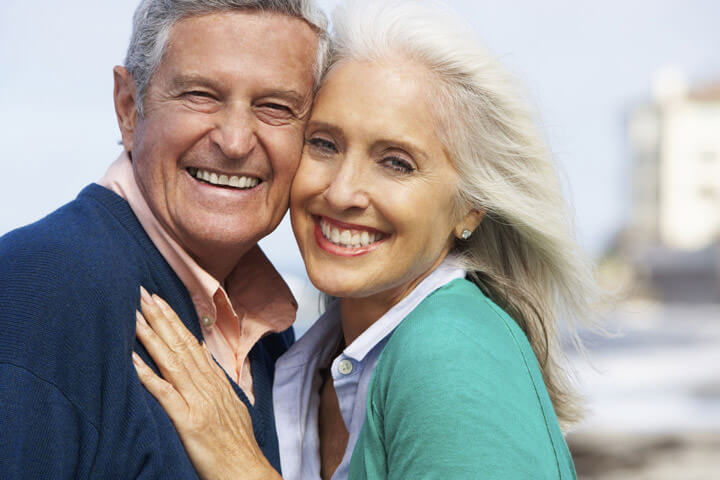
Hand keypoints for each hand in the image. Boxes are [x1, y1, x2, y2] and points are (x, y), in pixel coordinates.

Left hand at [132, 287, 280, 479]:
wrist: (246, 471)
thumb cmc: (237, 443)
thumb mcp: (231, 404)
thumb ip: (215, 380)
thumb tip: (201, 354)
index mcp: (215, 382)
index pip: (191, 342)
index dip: (173, 320)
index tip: (158, 300)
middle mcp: (207, 386)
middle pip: (181, 345)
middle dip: (160, 318)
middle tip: (141, 294)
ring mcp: (199, 402)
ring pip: (173, 361)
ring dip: (152, 336)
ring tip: (135, 315)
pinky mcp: (190, 422)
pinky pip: (165, 394)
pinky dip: (148, 375)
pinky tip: (132, 360)